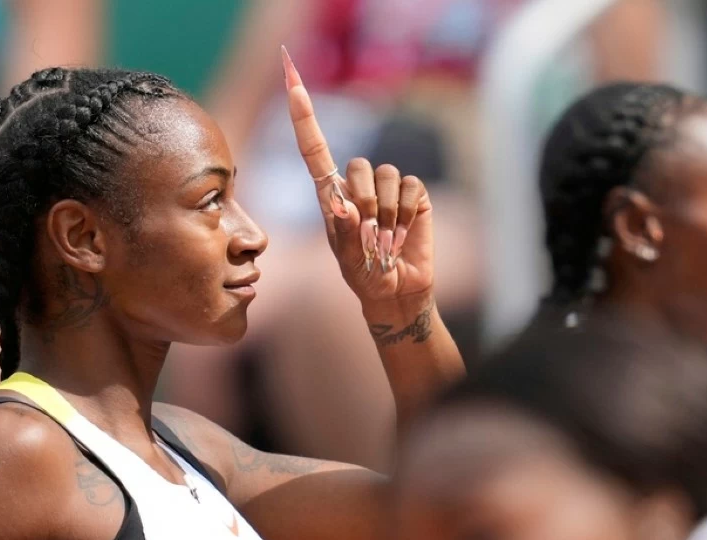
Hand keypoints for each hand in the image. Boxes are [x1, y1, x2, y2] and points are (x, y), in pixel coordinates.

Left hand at [284, 47, 434, 305]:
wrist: (397, 290)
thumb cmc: (363, 274)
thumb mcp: (346, 259)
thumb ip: (343, 232)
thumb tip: (344, 205)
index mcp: (331, 194)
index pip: (314, 149)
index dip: (304, 117)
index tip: (293, 83)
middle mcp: (358, 184)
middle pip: (358, 165)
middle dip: (365, 202)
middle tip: (368, 236)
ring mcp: (387, 188)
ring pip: (386, 175)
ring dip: (386, 214)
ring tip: (385, 239)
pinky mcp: (413, 195)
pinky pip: (410, 186)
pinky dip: (406, 213)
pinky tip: (404, 232)